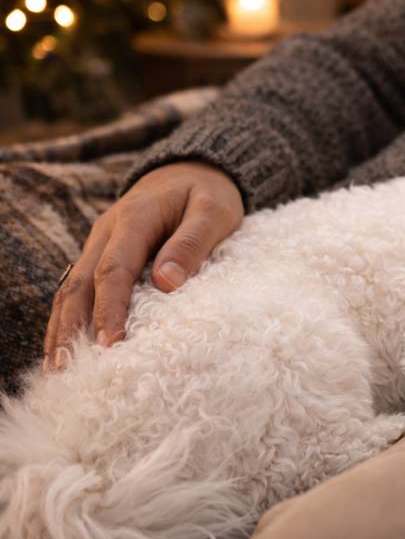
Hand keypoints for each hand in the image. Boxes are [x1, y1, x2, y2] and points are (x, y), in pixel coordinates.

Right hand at [43, 161, 244, 371]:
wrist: (194, 170)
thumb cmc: (208, 194)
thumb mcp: (214, 212)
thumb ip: (192, 244)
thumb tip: (166, 284)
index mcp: (135, 218)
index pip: (114, 270)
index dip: (109, 309)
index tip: (109, 344)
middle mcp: (107, 231)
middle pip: (81, 283)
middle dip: (71, 327)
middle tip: (66, 369)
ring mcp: (101, 243)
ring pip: (72, 288)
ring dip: (62, 327)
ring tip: (57, 369)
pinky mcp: (104, 254)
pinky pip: (81, 287)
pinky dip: (71, 317)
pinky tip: (67, 346)